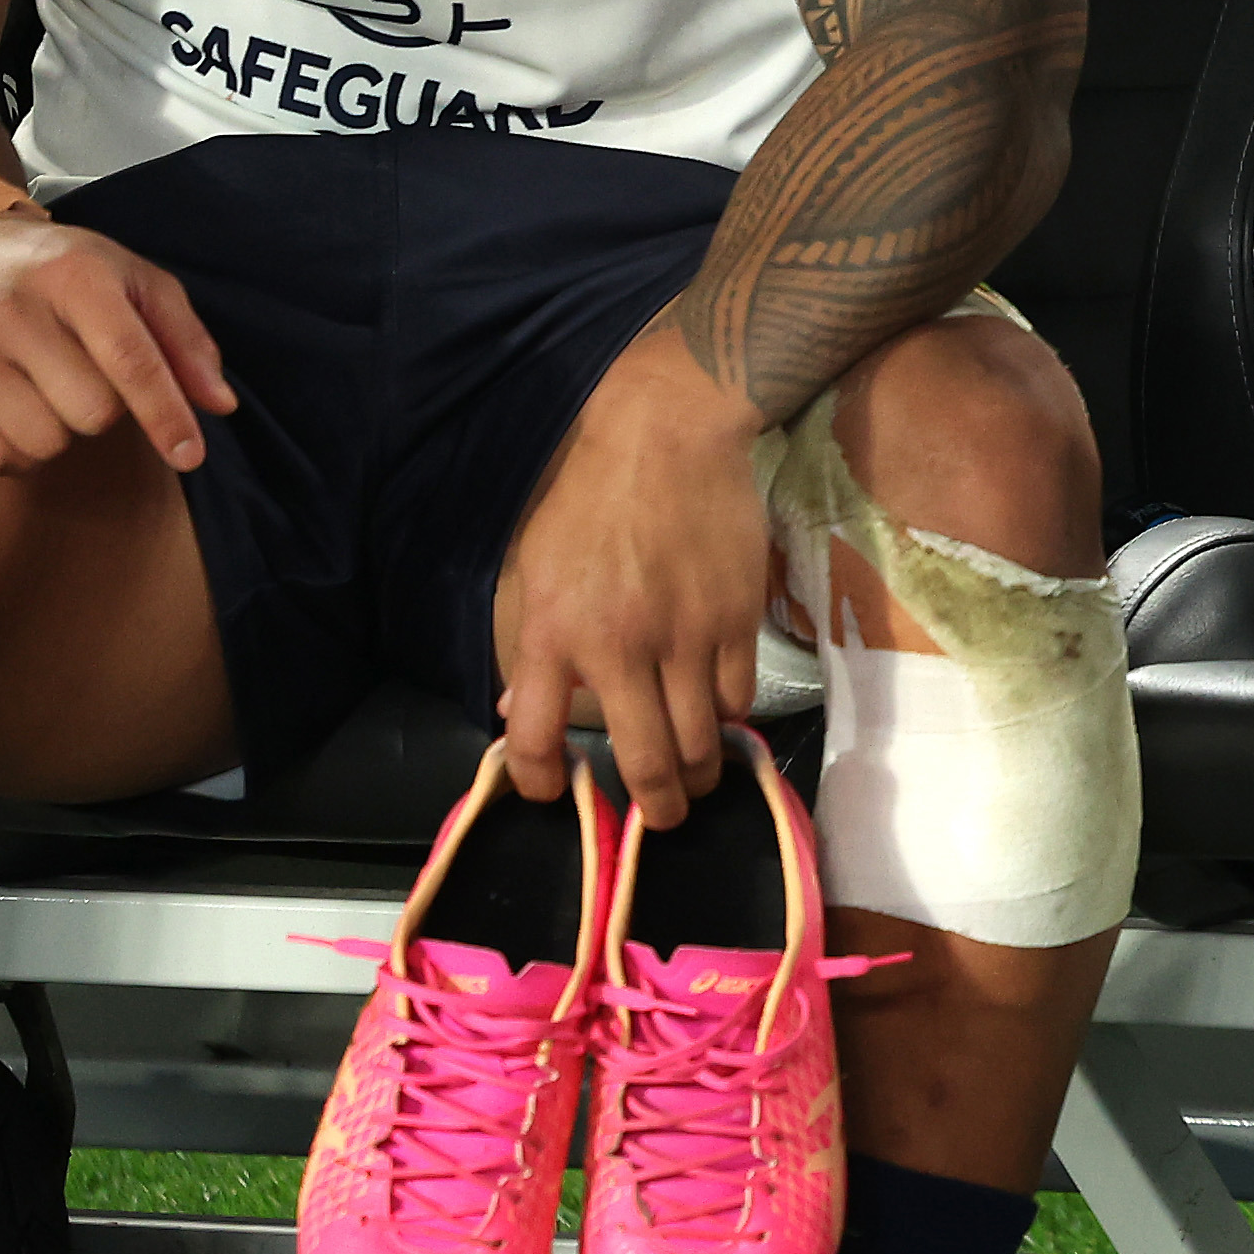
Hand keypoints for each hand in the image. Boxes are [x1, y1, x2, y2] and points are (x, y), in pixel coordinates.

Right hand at [0, 204, 231, 478]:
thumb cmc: (62, 269)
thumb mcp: (133, 279)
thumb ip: (184, 339)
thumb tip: (219, 406)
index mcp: (73, 276)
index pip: (129, 360)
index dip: (166, 414)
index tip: (189, 456)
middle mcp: (10, 309)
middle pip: (91, 412)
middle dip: (107, 409)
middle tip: (87, 376)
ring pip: (42, 441)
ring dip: (62, 432)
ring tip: (49, 391)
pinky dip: (18, 450)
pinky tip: (15, 409)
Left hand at [489, 328, 772, 829]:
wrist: (666, 437)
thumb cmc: (588, 500)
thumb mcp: (534, 569)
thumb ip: (529, 645)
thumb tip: (517, 708)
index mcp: (551, 633)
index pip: (533, 739)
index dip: (540, 783)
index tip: (556, 791)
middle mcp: (618, 646)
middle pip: (645, 761)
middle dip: (657, 806)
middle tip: (663, 816)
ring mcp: (684, 636)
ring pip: (702, 740)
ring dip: (700, 772)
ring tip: (697, 776)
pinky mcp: (735, 619)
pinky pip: (736, 695)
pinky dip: (726, 713)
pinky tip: (716, 707)